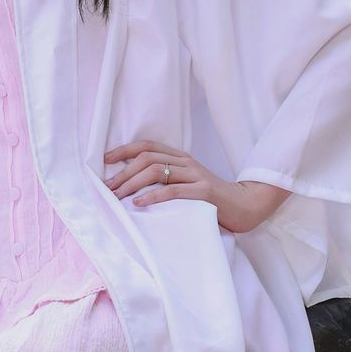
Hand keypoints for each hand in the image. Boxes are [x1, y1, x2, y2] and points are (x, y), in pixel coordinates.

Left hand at [103, 139, 291, 234]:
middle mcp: (186, 162)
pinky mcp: (204, 191)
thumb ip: (167, 180)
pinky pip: (173, 191)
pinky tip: (138, 203)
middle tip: (106, 187)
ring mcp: (196, 175)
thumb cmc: (212, 199)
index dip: (124, 150)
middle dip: (122, 172)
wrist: (246, 205)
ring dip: (131, 184)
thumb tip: (133, 186)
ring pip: (156, 171)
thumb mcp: (187, 184)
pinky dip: (152, 196)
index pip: (148, 146)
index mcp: (181, 158)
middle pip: (147, 158)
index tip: (104, 160)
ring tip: (116, 196)